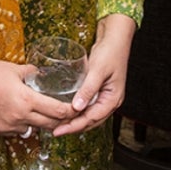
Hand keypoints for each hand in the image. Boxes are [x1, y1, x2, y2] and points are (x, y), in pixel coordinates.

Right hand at [0, 52, 73, 136]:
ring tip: (44, 114)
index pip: (56, 111)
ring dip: (41, 124)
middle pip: (49, 125)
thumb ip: (32, 73)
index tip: (76, 109)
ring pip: (33, 130)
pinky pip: (17, 131)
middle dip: (60, 121)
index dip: (69, 112)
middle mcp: (19, 116)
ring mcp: (8, 126)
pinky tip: (22, 115)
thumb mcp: (15, 68)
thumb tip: (43, 74)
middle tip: (66, 115)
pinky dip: (23, 125)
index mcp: (26, 99)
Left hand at [52, 14, 135, 136]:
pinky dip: (77, 111)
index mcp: (113, 99)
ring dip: (74, 121)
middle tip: (55, 131)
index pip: (92, 119)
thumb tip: (77, 107)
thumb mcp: (98, 70)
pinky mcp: (98, 91)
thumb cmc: (110, 52)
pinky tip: (66, 111)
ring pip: (88, 115)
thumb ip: (88, 88)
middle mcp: (110, 101)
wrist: (115, 38)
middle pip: (90, 121)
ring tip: (58, 124)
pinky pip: (87, 106)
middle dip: (73, 127)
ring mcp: (104, 96)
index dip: (75, 126)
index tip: (60, 130)